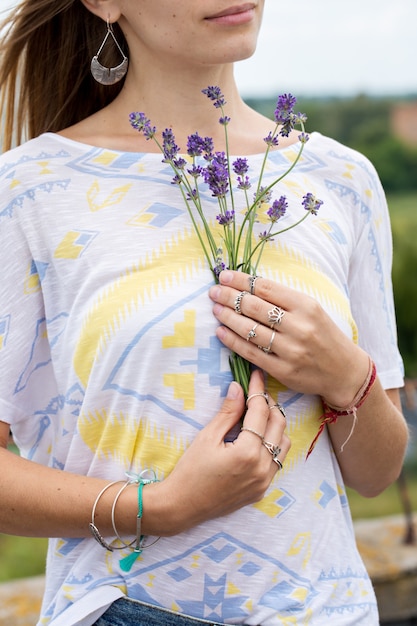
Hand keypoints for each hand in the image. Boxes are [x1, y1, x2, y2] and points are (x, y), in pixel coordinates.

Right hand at [147, 368, 289, 534]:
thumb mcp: (207, 437)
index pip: (260, 411)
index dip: (258, 389)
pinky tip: (257, 437)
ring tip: (257, 414)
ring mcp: (265, 480)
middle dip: (269, 404)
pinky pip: (276, 461)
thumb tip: (239, 388)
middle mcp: (262, 467)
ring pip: (284, 443)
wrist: (182, 506)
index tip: (255, 374)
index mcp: (248, 452)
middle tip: (256, 392)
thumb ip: (228, 412)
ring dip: (275, 425)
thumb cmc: (190, 470)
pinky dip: (272, 444)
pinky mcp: (262, 489)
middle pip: (278, 424)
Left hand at [209, 270, 369, 407]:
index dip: (241, 280)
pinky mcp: (283, 370)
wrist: (344, 371)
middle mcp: (299, 326)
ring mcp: (290, 350)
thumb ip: (284, 299)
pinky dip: (233, 341)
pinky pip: (251, 353)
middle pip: (255, 307)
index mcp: (306, 306)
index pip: (266, 288)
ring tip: (215, 309)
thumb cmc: (324, 335)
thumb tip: (249, 286)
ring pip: (250, 330)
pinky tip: (221, 332)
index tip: (225, 276)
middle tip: (214, 292)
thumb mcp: (312, 309)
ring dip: (228, 317)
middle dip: (230, 297)